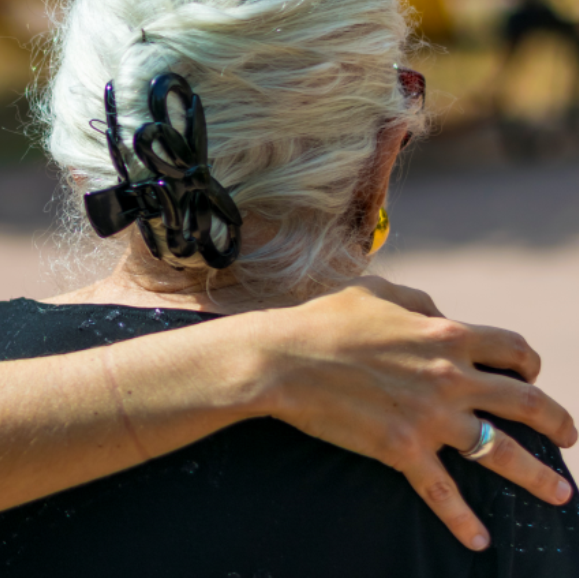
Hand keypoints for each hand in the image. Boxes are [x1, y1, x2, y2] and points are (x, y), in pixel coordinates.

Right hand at [257, 276, 576, 551]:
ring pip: (502, 452)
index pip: (512, 349)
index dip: (529, 363)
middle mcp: (450, 376)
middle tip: (568, 439)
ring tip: (559, 494)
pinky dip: (463, 520)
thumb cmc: (322, 321)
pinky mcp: (403, 449)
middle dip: (557, 423)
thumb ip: (418, 303)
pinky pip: (443, 492)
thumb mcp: (376, 293)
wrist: (282, 359)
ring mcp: (430, 416)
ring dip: (538, 477)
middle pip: (527, 402)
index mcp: (446, 334)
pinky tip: (479, 539)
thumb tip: (438, 314)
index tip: (529, 376)